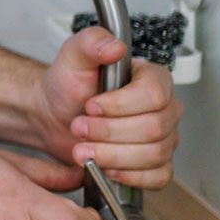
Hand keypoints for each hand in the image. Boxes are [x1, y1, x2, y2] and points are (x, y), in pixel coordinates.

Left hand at [31, 27, 182, 188]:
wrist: (55, 115)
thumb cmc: (68, 86)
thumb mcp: (72, 57)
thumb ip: (92, 42)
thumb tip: (115, 46)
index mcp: (153, 79)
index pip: (154, 95)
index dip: (120, 105)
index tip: (90, 106)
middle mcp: (164, 108)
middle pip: (154, 128)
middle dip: (109, 132)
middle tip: (79, 127)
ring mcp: (163, 138)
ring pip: (154, 154)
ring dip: (112, 155)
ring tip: (82, 148)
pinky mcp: (154, 163)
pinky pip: (158, 176)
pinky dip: (130, 176)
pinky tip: (106, 168)